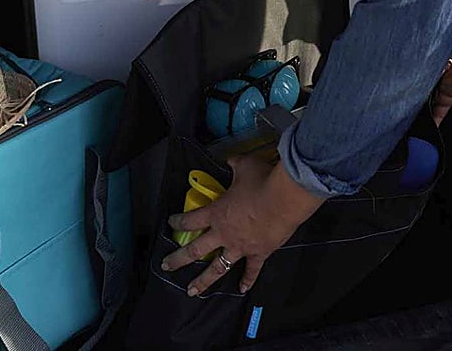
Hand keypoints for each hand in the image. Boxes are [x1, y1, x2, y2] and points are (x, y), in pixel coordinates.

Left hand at [160, 155, 319, 295]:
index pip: (191, 219)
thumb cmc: (261, 181)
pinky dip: (247, 280)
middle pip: (196, 250)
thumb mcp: (244, 166)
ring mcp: (240, 247)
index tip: (171, 222)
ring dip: (204, 280)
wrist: (285, 199)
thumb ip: (234, 164)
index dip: (178, 221)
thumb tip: (231, 161)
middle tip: (166, 266)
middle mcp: (224, 233)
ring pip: (218, 268)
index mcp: (216, 213)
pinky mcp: (259, 253)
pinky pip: (251, 270)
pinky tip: (241, 289)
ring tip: (192, 291)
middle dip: (178, 259)